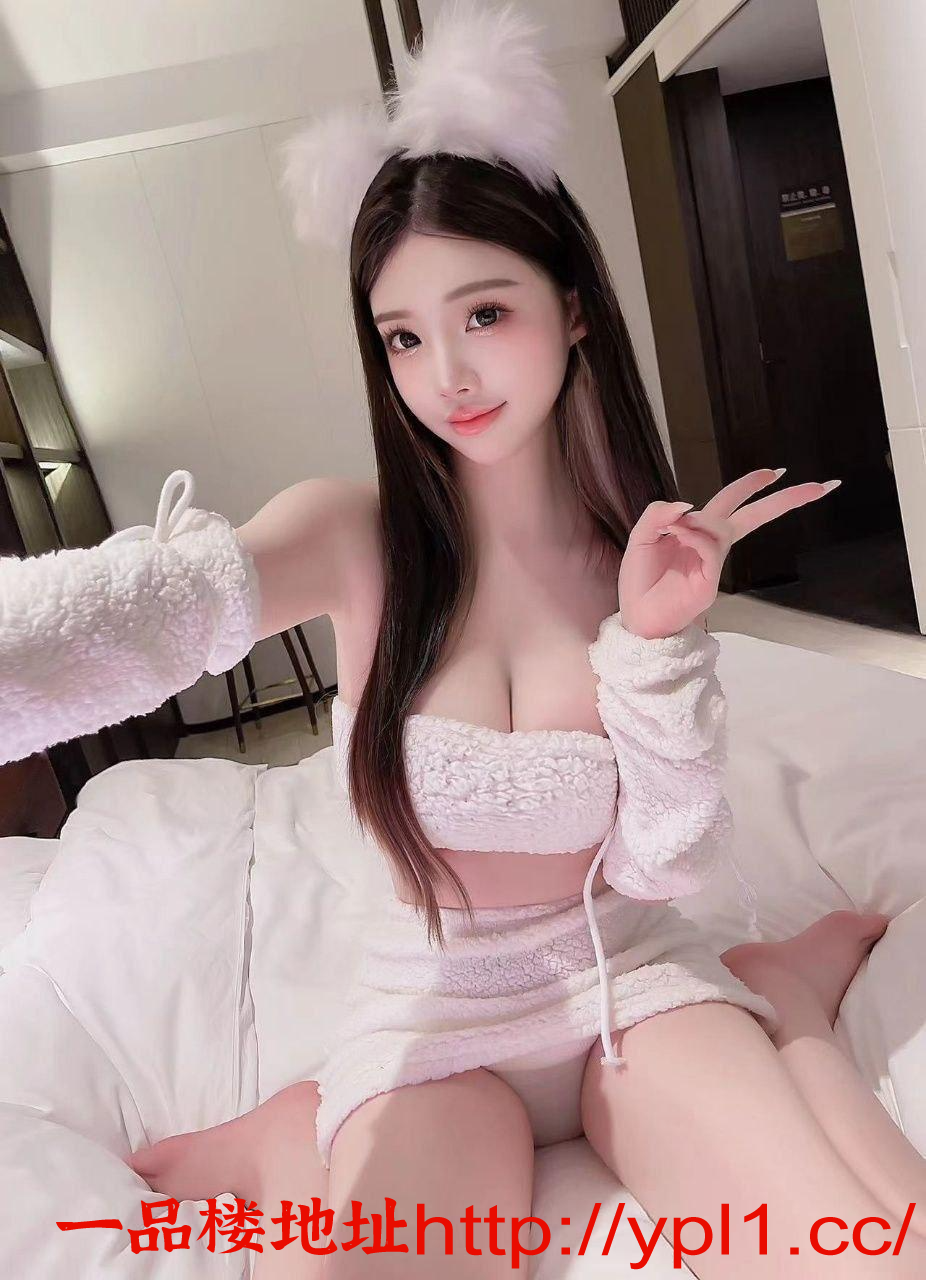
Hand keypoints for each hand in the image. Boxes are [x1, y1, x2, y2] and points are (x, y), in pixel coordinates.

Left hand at [618, 468, 840, 639]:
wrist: (637, 617)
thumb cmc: (640, 580)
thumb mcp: (642, 537)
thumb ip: (659, 514)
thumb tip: (689, 504)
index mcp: (698, 532)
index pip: (730, 503)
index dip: (750, 486)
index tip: (775, 471)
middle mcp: (711, 545)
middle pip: (753, 516)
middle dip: (784, 500)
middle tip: (821, 486)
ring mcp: (714, 564)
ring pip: (719, 526)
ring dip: (697, 521)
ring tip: (672, 531)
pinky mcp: (711, 582)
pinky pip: (709, 547)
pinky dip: (693, 536)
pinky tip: (678, 536)